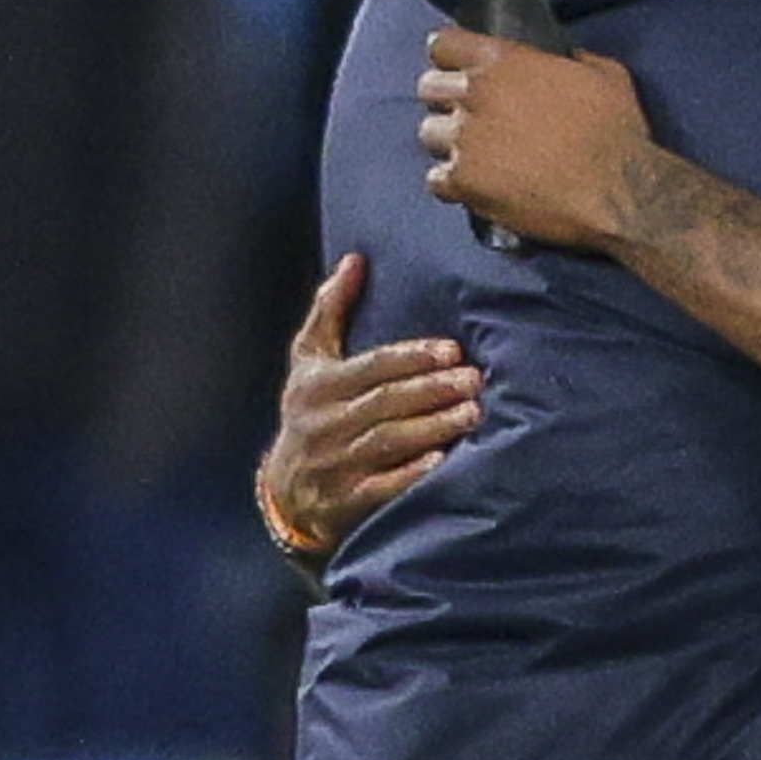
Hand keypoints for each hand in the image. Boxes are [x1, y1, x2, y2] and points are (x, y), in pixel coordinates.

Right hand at [260, 255, 478, 556]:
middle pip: (384, 401)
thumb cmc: (310, 412)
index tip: (452, 350)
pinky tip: (440, 462)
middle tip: (474, 379)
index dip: (412, 357)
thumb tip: (355, 259)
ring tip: (473, 413)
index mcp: (319, 384)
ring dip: (432, 427)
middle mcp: (324, 422)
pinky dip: (409, 474)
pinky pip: (381, 487)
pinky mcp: (347, 500)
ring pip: (387, 440)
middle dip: (432, 389)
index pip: (371, 367)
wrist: (286, 491)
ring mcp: (334, 463)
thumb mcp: (310, 360)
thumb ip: (331, 310)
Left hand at [416, 28, 654, 252]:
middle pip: (428, 88)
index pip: (443, 44)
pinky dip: (451, 183)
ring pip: (428, 134)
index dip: (449, 55)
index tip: (457, 66)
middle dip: (445, 99)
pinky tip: (475, 185)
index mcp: (503, 61)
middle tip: (471, 115)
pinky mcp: (465, 183)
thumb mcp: (605, 75)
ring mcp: (466, 141)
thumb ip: (572, 59)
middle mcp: (476, 95)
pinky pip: (435, 180)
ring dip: (448, 141)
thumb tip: (564, 58)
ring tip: (474, 154)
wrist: (619, 191)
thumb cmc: (617, 131)